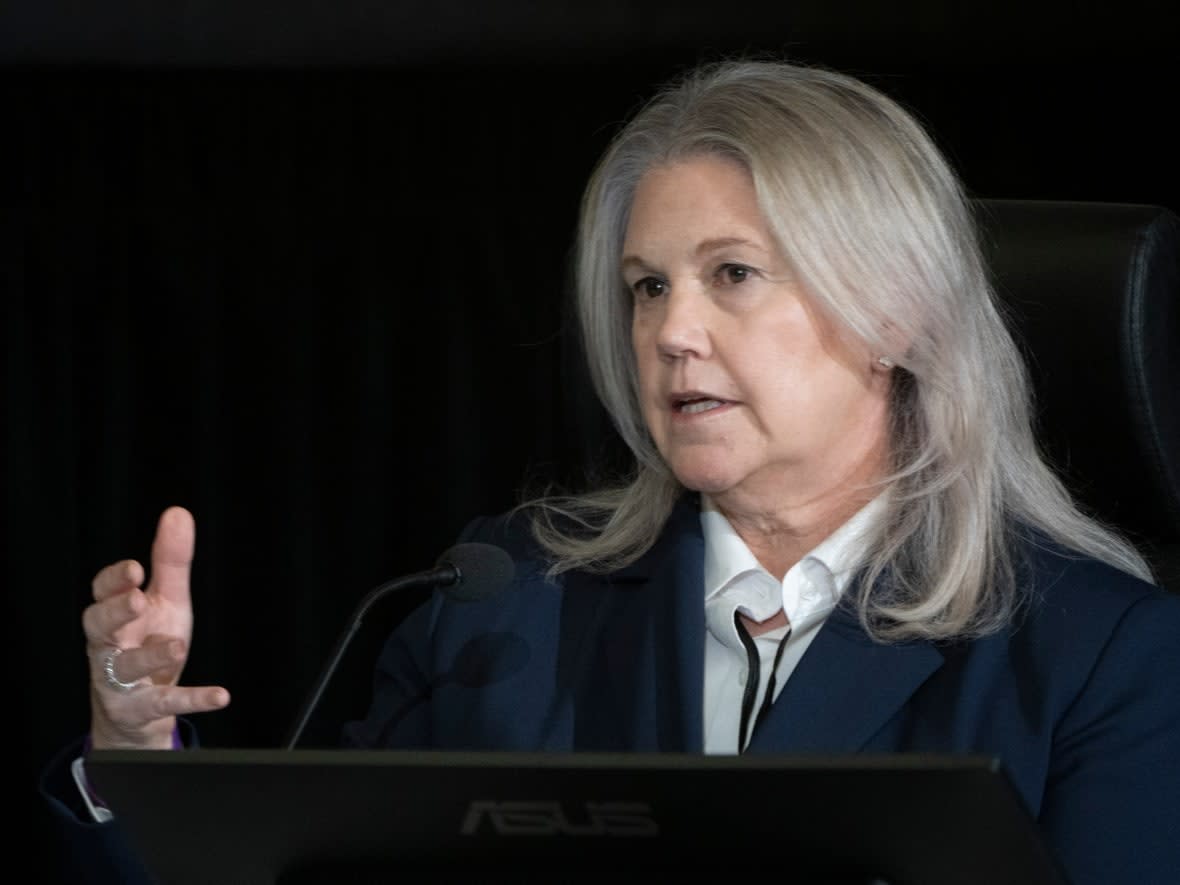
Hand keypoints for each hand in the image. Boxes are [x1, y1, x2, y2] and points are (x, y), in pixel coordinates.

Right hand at [84, 506, 229, 749]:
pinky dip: (193, 699)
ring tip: (175, 646)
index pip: (102, 593)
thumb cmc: (149, 643)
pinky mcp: (140, 710)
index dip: (114, 581)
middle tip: (137, 599)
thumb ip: (170, 562)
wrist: (139, 712)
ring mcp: (120, 682)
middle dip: (115, 611)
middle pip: (98, 627)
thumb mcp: (166, 601)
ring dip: (150, 656)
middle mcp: (109, 646)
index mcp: (115, 615)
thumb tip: (177, 513)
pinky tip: (221, 695)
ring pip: (126, 667)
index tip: (134, 568)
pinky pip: (164, 704)